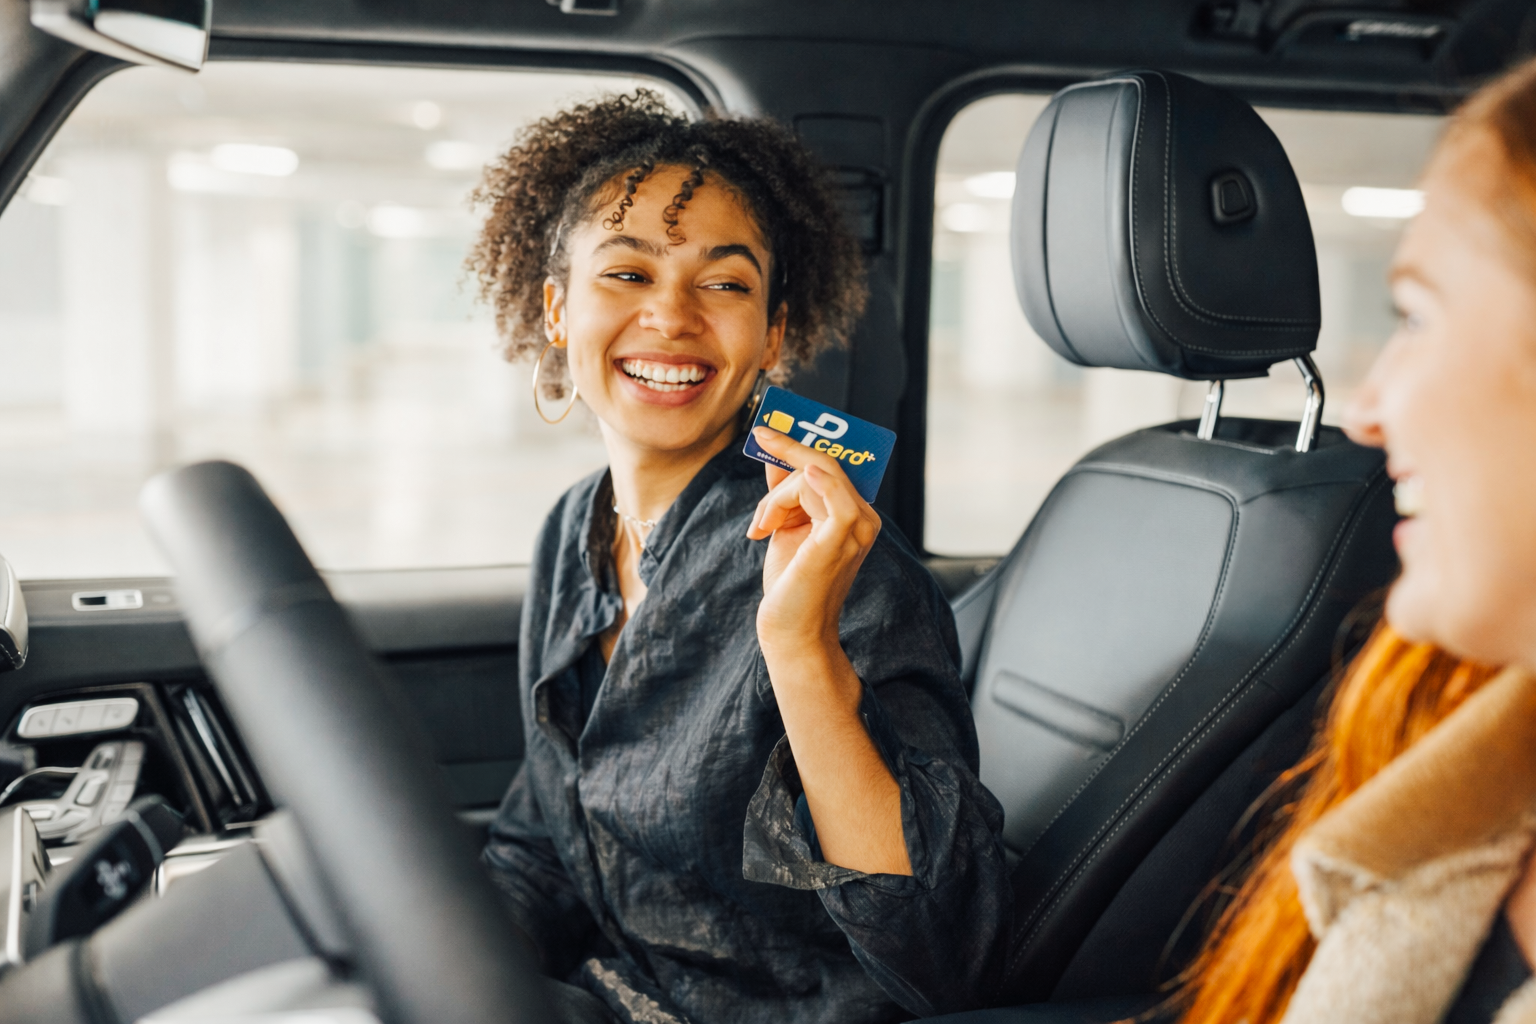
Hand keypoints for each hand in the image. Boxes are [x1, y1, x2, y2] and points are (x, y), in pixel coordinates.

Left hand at [746, 426, 880, 653]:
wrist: (792, 630)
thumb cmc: (791, 583)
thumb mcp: (785, 526)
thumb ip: (785, 491)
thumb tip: (774, 453)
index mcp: (853, 515)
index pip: (829, 466)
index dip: (798, 446)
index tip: (766, 430)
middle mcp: (864, 518)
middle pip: (820, 466)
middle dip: (782, 470)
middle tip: (759, 485)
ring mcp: (857, 527)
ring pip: (812, 476)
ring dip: (776, 499)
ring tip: (762, 530)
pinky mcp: (842, 536)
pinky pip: (830, 490)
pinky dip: (812, 480)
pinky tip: (803, 476)